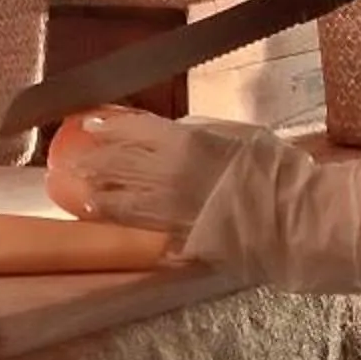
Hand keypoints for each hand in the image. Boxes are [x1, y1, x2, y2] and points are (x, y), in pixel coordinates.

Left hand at [57, 107, 360, 293]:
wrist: (289, 215)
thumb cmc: (271, 167)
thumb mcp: (237, 134)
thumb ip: (202, 133)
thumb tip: (178, 133)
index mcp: (184, 142)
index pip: (133, 131)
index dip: (108, 127)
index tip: (89, 124)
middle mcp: (168, 175)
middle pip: (118, 165)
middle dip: (93, 163)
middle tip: (71, 162)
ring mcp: (171, 208)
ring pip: (121, 201)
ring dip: (97, 196)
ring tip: (80, 193)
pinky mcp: (177, 235)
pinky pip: (141, 226)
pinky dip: (120, 221)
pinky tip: (107, 220)